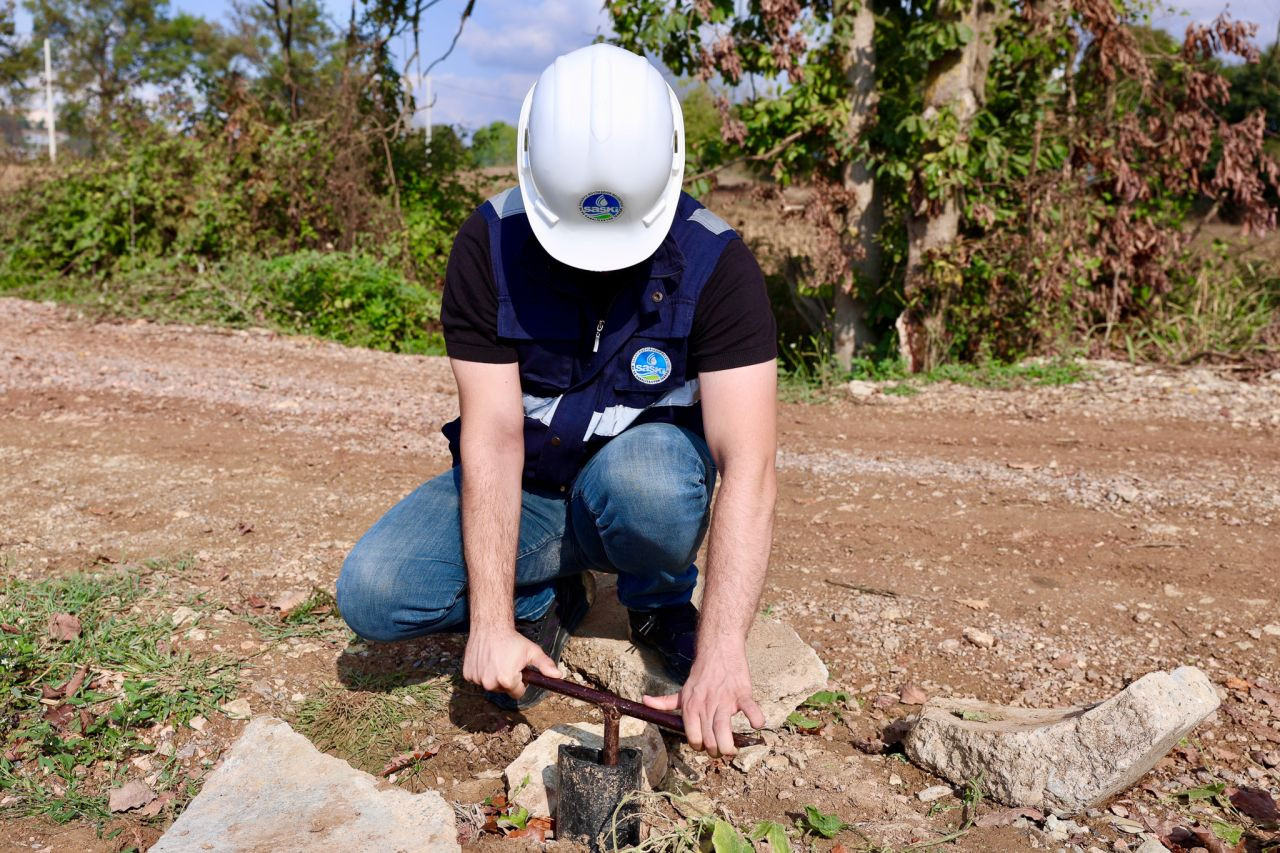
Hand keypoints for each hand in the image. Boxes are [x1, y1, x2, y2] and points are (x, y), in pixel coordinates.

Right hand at [462, 627, 559, 699]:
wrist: (489, 627)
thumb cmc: (512, 639)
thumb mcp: (532, 651)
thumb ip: (545, 665)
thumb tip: (558, 676)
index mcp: (507, 680)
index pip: (517, 693)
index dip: (521, 682)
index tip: (519, 670)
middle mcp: (490, 683)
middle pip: (504, 690)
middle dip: (508, 680)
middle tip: (507, 662)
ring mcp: (477, 680)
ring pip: (491, 685)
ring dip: (494, 677)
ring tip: (496, 659)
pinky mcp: (467, 675)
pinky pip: (478, 680)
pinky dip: (482, 673)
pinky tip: (486, 660)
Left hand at [640, 648, 763, 756]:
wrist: (718, 651)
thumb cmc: (701, 675)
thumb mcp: (682, 690)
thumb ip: (665, 702)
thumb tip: (644, 701)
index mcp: (690, 708)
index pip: (693, 738)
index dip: (699, 746)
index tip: (706, 744)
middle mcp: (706, 706)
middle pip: (709, 740)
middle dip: (716, 751)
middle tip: (721, 748)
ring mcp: (725, 700)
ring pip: (724, 730)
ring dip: (729, 746)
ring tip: (732, 750)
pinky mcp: (742, 693)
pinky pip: (750, 709)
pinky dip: (755, 719)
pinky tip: (756, 724)